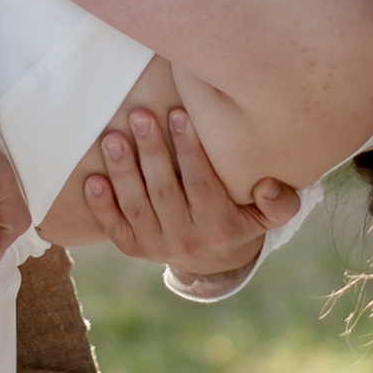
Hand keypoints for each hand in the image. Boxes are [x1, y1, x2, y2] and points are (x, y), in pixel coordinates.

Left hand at [81, 103, 300, 287]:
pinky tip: (92, 178)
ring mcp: (156, 246)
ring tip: (113, 138)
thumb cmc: (239, 217)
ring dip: (122, 171)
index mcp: (221, 228)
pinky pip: (114, 226)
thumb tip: (268, 186)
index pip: (202, 185)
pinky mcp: (133, 248)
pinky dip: (102, 204)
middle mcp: (187, 241)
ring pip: (136, 206)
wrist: (210, 258)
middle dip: (152, 152)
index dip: (190, 150)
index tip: (179, 114)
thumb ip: (280, 202)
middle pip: (165, 192)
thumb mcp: (267, 216)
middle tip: (140, 115)